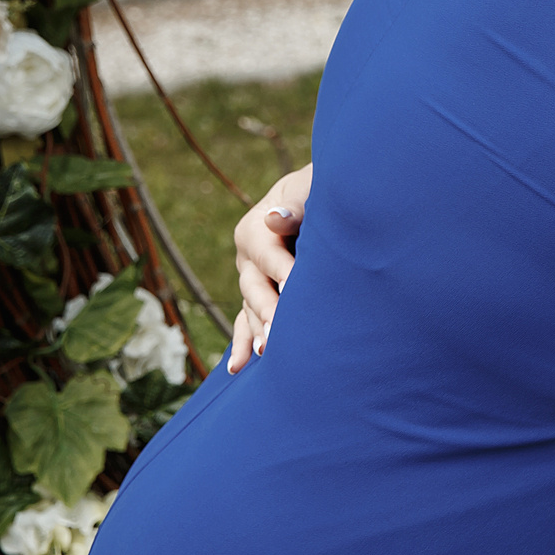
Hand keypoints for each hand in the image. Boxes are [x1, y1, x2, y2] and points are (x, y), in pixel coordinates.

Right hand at [227, 165, 311, 372]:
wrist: (316, 199)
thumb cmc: (316, 191)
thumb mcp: (307, 187)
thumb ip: (294, 202)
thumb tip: (275, 218)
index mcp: (255, 229)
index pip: (267, 253)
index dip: (281, 270)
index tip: (293, 288)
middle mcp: (248, 259)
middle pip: (254, 287)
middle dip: (267, 309)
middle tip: (280, 331)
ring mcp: (251, 281)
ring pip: (250, 309)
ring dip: (257, 331)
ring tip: (266, 352)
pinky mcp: (259, 298)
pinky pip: (246, 322)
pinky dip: (242, 343)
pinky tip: (238, 367)